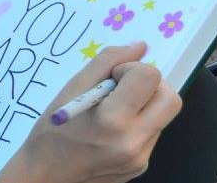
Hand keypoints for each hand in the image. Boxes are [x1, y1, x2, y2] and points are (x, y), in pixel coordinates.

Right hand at [0, 42, 182, 182]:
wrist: (45, 176)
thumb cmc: (52, 132)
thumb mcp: (72, 89)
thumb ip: (107, 62)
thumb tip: (139, 46)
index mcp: (113, 120)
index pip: (150, 76)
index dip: (132, 69)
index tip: (112, 77)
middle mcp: (134, 142)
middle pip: (171, 98)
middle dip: (151, 85)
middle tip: (125, 88)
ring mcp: (140, 157)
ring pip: (162, 115)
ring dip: (144, 104)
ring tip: (113, 111)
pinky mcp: (141, 166)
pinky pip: (152, 133)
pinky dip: (138, 123)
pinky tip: (112, 130)